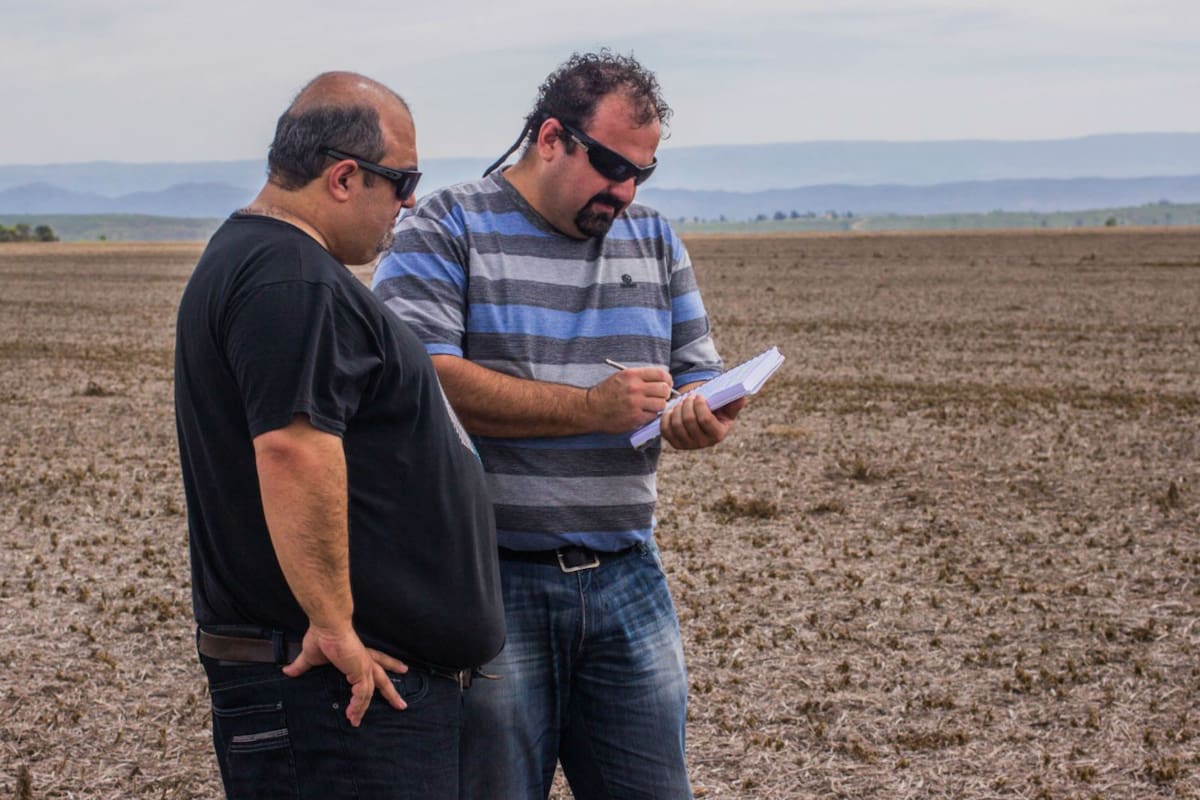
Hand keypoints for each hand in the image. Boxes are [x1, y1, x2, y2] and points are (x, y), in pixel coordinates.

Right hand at [282, 625, 407, 725]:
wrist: (327, 626)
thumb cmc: (322, 636)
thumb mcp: (310, 657)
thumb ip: (302, 666)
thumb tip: (287, 671)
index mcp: (359, 655)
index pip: (379, 661)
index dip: (389, 666)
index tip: (402, 670)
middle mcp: (365, 661)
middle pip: (383, 678)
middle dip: (392, 693)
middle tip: (402, 705)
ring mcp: (364, 667)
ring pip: (371, 692)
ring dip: (363, 708)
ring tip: (355, 721)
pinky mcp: (360, 672)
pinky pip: (362, 694)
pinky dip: (358, 705)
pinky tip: (352, 715)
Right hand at [586, 366, 674, 432]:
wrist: (591, 409)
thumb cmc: (607, 392)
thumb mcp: (621, 377)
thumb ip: (641, 377)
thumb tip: (663, 381)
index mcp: (632, 375)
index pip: (661, 374)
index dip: (667, 379)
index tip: (666, 384)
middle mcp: (635, 388)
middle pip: (664, 389)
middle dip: (665, 393)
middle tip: (660, 396)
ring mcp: (635, 404)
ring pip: (662, 404)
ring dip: (659, 405)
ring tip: (652, 405)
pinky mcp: (635, 418)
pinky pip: (653, 416)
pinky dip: (651, 415)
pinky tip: (644, 412)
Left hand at [660, 395, 744, 449]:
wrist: (702, 418)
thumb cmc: (717, 410)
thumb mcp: (727, 407)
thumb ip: (734, 403)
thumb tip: (741, 397)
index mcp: (717, 435)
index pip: (705, 420)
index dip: (699, 405)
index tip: (699, 396)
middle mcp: (703, 443)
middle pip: (688, 421)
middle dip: (687, 404)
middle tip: (689, 396)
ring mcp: (687, 445)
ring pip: (676, 425)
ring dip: (677, 409)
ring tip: (681, 402)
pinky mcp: (675, 444)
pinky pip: (665, 430)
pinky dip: (666, 418)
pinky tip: (671, 410)